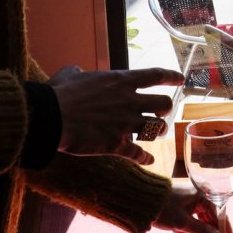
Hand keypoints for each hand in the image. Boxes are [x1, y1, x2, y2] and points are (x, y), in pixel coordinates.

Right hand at [47, 66, 183, 162]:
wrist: (51, 118)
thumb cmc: (58, 94)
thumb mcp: (70, 75)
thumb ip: (79, 72)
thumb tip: (77, 71)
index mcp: (121, 81)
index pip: (155, 75)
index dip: (171, 77)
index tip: (181, 79)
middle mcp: (129, 101)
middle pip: (164, 104)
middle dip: (165, 108)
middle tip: (161, 112)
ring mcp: (125, 124)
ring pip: (156, 128)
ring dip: (157, 131)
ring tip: (155, 133)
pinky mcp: (117, 145)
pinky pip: (139, 154)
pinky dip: (145, 158)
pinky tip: (148, 161)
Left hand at [153, 183, 230, 232]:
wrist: (138, 199)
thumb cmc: (162, 208)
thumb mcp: (183, 223)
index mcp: (203, 195)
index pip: (221, 217)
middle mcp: (199, 196)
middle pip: (212, 220)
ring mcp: (190, 200)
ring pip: (202, 221)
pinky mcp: (181, 205)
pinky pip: (192, 219)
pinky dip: (189, 228)